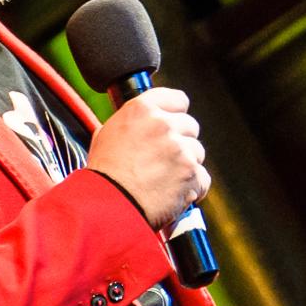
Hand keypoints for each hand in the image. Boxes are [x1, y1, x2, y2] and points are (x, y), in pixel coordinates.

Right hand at [85, 88, 208, 229]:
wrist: (108, 206)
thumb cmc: (103, 175)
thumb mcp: (106, 135)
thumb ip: (129, 123)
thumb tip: (139, 123)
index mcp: (142, 110)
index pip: (178, 99)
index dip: (177, 113)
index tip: (174, 123)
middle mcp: (163, 124)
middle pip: (190, 125)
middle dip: (181, 141)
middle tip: (164, 159)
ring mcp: (180, 149)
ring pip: (198, 152)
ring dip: (187, 165)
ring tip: (165, 180)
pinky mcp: (191, 173)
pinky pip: (203, 178)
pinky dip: (193, 189)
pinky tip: (174, 194)